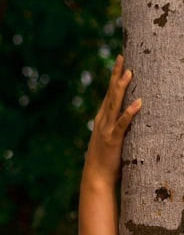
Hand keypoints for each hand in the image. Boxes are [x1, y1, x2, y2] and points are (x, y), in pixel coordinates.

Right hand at [83, 54, 140, 187]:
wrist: (96, 177)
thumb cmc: (106, 160)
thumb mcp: (111, 139)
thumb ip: (117, 127)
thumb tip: (130, 117)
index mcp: (102, 119)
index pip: (109, 93)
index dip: (114, 77)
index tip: (120, 61)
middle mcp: (102, 120)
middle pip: (110, 93)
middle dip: (116, 75)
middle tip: (121, 57)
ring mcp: (107, 129)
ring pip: (115, 104)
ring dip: (122, 88)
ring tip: (129, 73)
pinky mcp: (113, 139)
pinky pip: (123, 123)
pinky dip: (130, 112)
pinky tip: (138, 102)